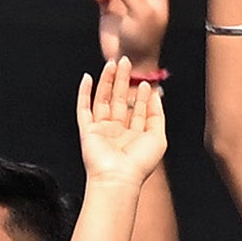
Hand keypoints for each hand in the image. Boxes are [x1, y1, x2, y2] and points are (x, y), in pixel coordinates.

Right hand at [72, 53, 166, 190]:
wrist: (119, 178)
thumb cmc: (138, 164)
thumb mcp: (159, 136)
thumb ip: (157, 115)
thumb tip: (155, 96)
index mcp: (133, 134)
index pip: (136, 109)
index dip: (140, 94)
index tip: (144, 81)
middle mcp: (117, 131)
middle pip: (119, 99)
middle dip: (123, 80)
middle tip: (126, 62)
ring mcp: (101, 130)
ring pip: (102, 99)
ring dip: (107, 81)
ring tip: (112, 64)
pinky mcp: (87, 131)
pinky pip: (83, 108)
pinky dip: (84, 93)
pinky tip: (88, 79)